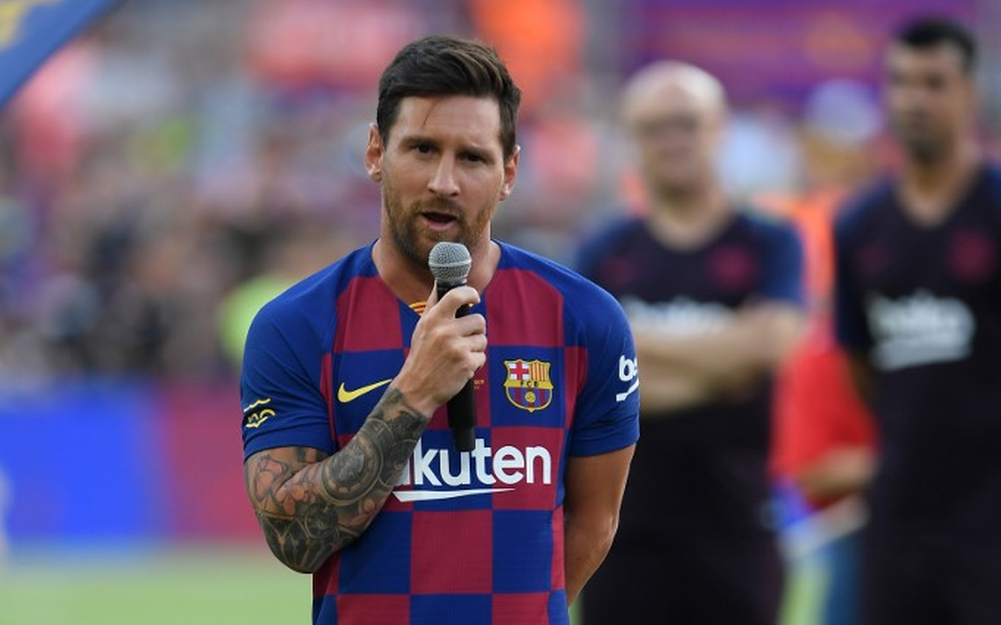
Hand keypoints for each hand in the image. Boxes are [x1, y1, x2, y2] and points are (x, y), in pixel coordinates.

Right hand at [391, 283, 486, 415]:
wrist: (416, 389)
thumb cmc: (421, 356)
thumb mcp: (422, 328)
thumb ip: (434, 306)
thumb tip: (441, 282)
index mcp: (433, 320)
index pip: (457, 296)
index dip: (471, 293)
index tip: (475, 298)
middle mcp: (445, 332)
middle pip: (479, 320)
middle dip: (476, 330)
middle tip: (465, 338)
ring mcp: (457, 348)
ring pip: (482, 339)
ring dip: (476, 348)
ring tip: (460, 355)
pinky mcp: (466, 364)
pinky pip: (482, 357)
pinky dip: (475, 363)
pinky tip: (461, 367)